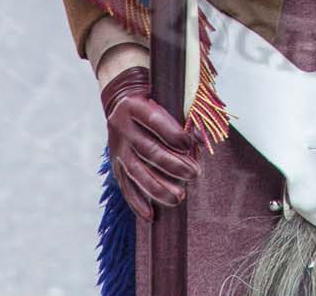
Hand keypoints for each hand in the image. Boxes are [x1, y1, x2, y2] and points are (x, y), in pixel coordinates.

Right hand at [102, 66, 201, 220]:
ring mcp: (116, 148)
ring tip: (178, 198)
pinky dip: (137, 202)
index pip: (155, 121)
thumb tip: (200, 139)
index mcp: (134, 106)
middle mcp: (121, 127)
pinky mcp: (115, 164)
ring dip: (157, 187)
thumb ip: (182, 116)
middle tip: (193, 174)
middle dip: (172, 165)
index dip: (174, 134)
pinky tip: (150, 215)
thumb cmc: (155, 101)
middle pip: (147, 149)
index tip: (191, 144)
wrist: (122, 100)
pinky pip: (125, 185)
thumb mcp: (166, 100)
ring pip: (136, 171)